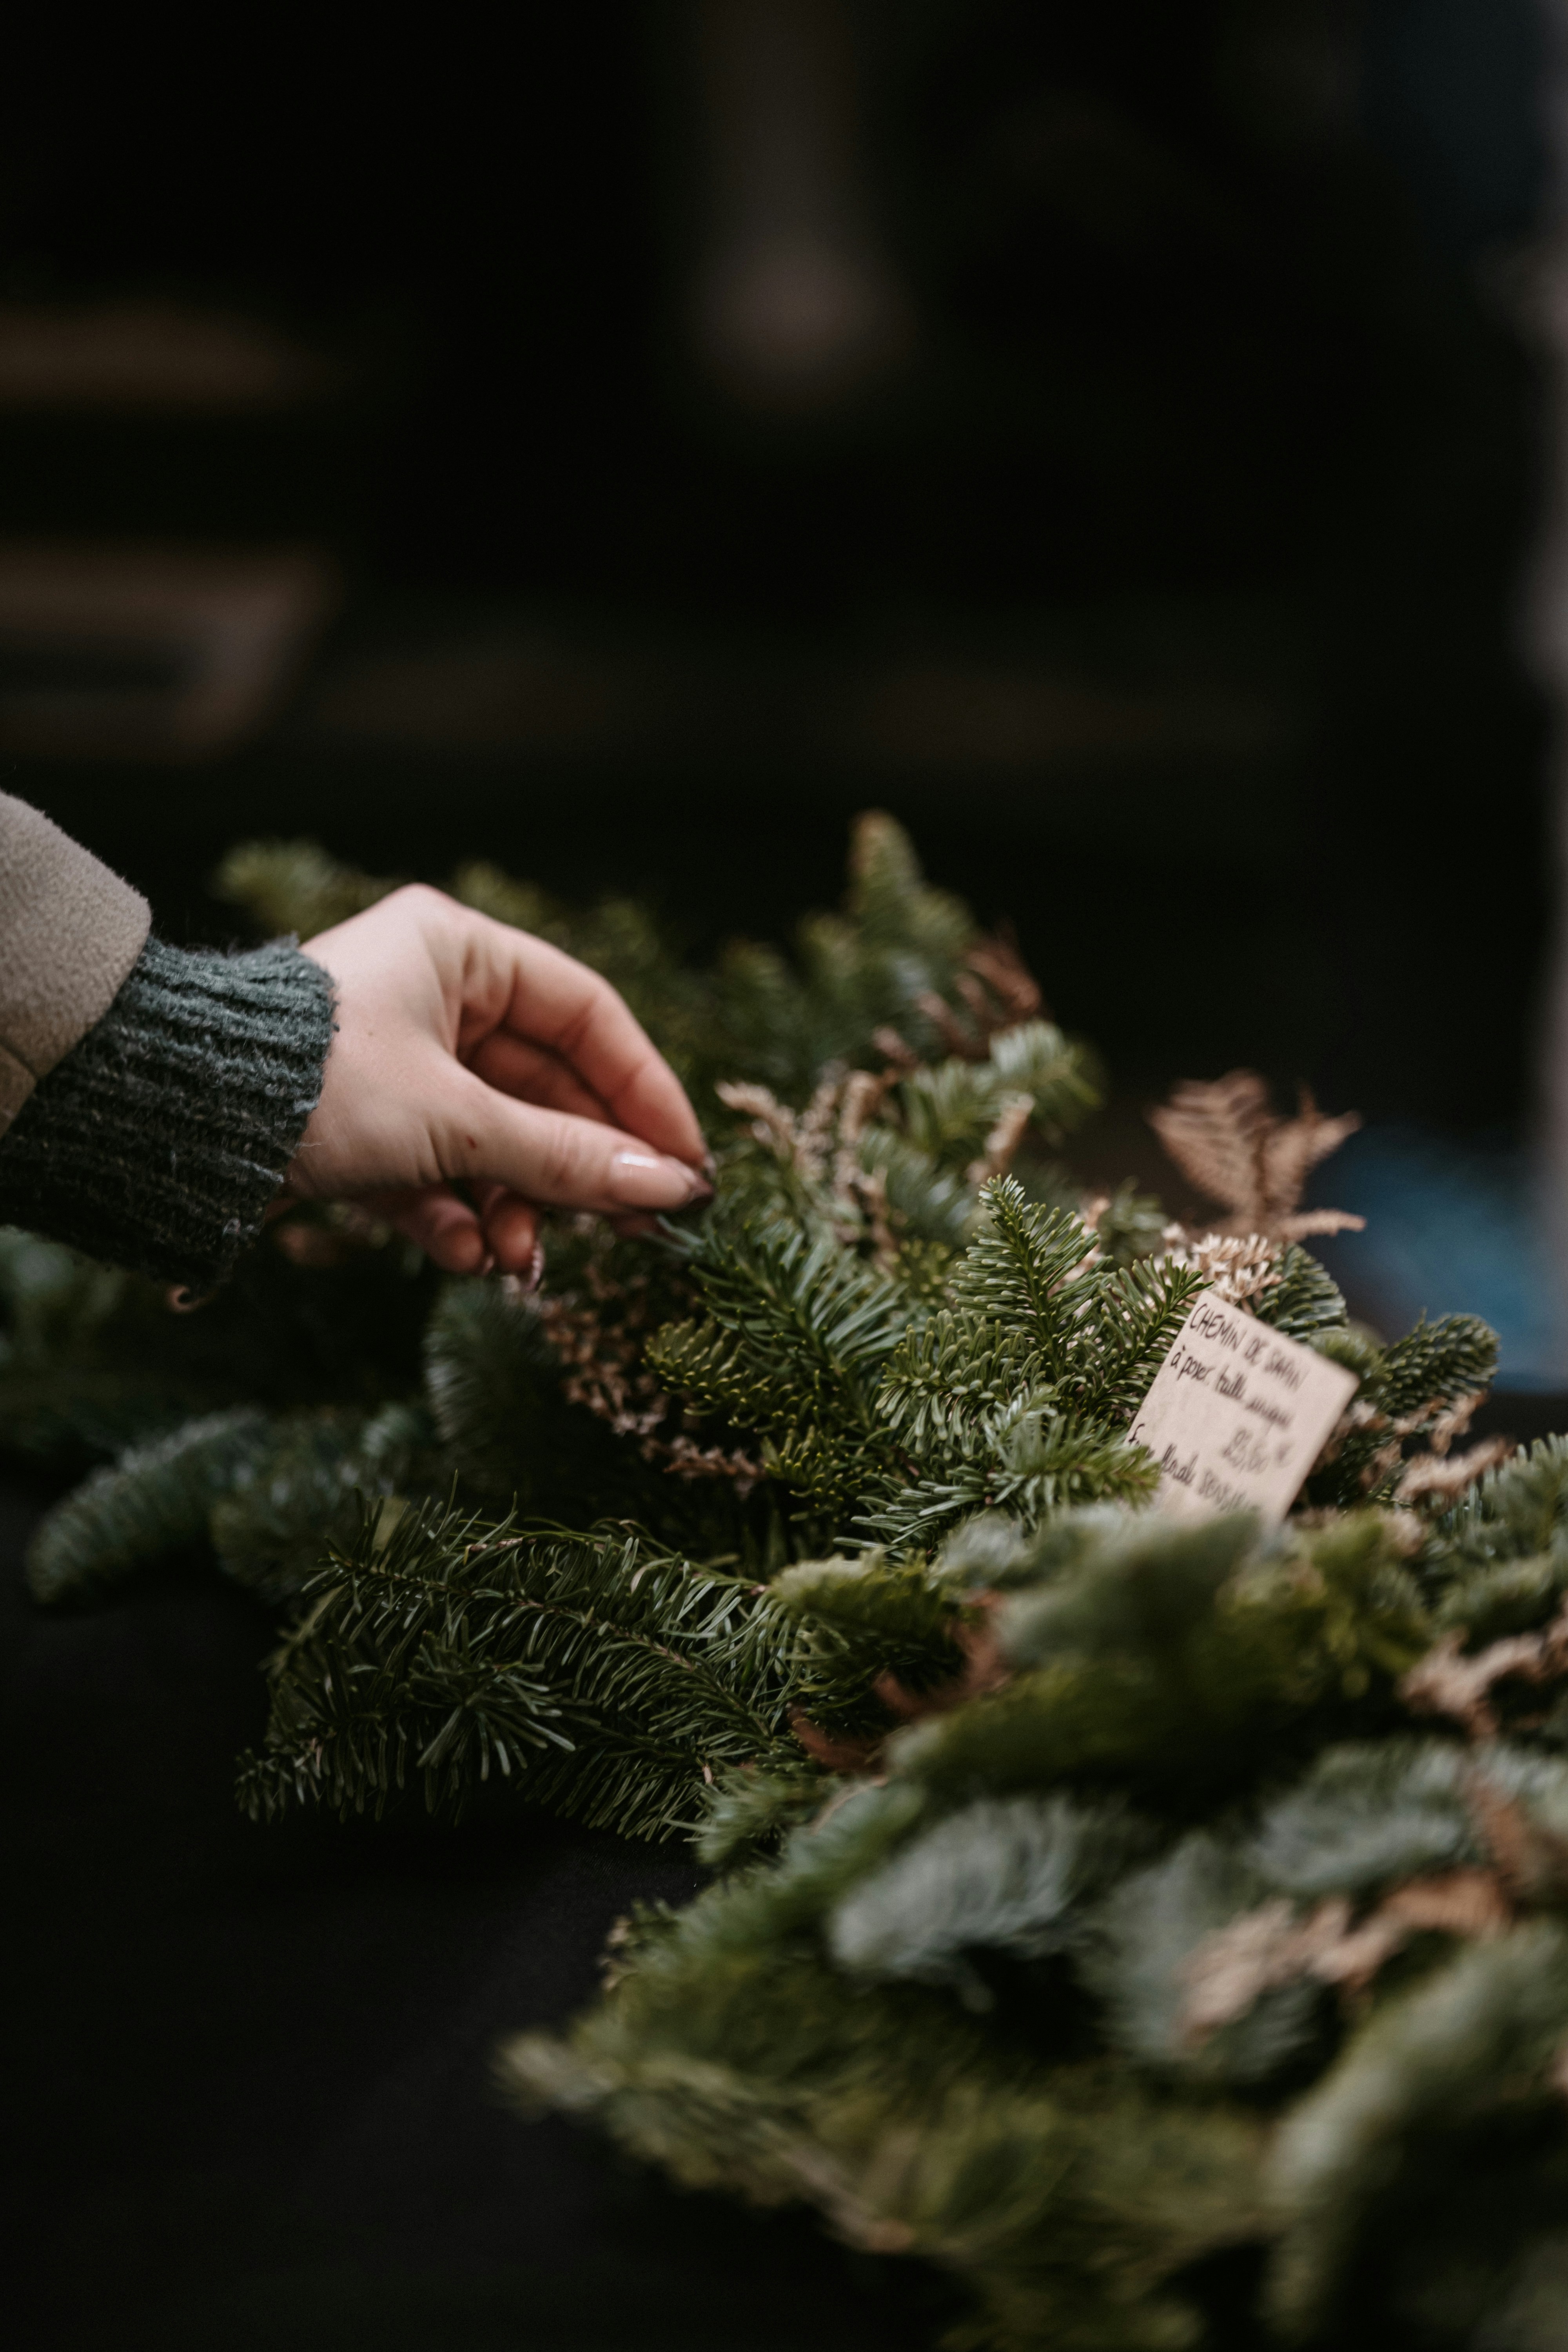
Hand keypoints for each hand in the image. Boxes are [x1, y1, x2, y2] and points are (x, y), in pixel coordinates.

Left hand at [286, 884, 709, 1273]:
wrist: (175, 1125)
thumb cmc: (319, 1086)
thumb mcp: (457, 1123)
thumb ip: (568, 1158)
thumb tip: (670, 1189)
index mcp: (458, 950)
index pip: (587, 1016)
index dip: (644, 1092)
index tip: (684, 1164)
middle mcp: (432, 996)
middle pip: (545, 1088)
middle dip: (577, 1171)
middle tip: (632, 1232)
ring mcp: (396, 1063)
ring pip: (492, 1139)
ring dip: (514, 1206)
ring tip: (518, 1261)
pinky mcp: (361, 1124)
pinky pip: (435, 1170)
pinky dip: (455, 1216)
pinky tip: (466, 1258)